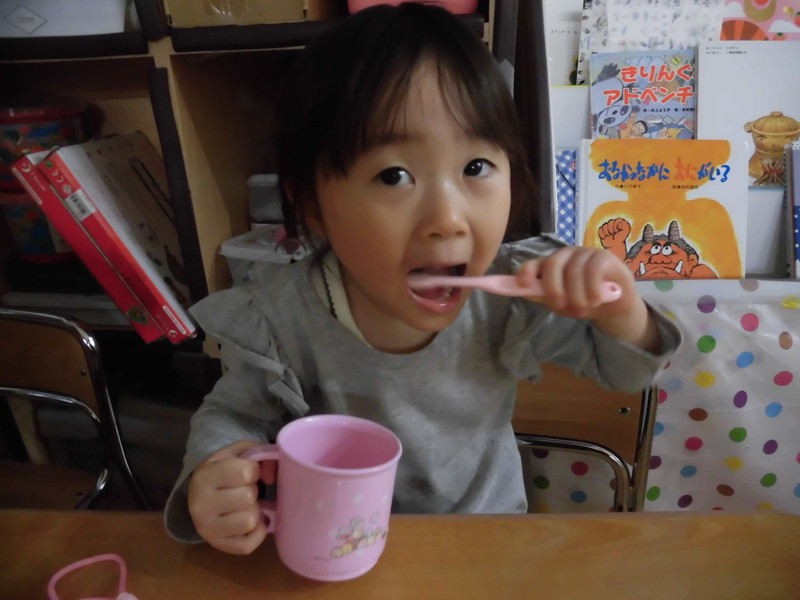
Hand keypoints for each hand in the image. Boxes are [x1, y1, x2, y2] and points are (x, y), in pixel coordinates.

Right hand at [188, 439, 276, 554]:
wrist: (199, 493)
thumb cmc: (223, 470)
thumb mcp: (238, 453)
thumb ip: (260, 454)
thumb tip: (272, 477)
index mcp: (205, 476)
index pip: (245, 472)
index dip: (254, 471)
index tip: (248, 473)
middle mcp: (201, 504)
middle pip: (248, 497)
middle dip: (253, 492)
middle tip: (244, 490)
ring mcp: (207, 529)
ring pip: (250, 521)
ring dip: (255, 512)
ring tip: (245, 506)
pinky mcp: (217, 545)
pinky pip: (248, 545)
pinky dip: (256, 533)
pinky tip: (251, 523)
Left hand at [516, 246, 635, 320]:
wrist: (613, 306)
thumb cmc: (583, 302)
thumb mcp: (560, 303)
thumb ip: (542, 295)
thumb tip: (523, 291)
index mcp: (550, 265)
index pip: (535, 263)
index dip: (527, 271)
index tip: (523, 284)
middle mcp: (565, 255)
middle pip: (553, 264)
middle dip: (554, 288)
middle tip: (560, 306)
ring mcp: (584, 253)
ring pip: (573, 271)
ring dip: (576, 295)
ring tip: (583, 309)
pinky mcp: (603, 256)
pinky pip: (593, 270)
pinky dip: (592, 289)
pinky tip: (595, 300)